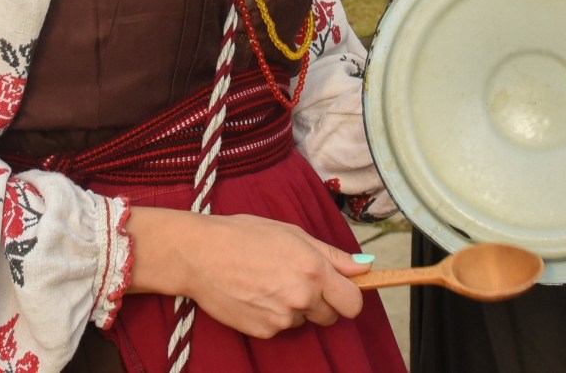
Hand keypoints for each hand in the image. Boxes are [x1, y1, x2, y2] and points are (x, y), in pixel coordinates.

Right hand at [126, 208, 366, 337]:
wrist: (202, 255)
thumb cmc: (246, 235)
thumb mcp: (292, 233)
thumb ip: (332, 255)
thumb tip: (364, 268)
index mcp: (314, 269)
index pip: (353, 303)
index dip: (349, 297)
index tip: (340, 289)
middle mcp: (303, 297)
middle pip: (330, 316)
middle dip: (321, 302)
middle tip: (297, 280)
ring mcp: (283, 318)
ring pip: (304, 321)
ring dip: (295, 307)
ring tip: (269, 282)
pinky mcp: (264, 332)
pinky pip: (281, 327)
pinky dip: (274, 315)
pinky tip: (256, 294)